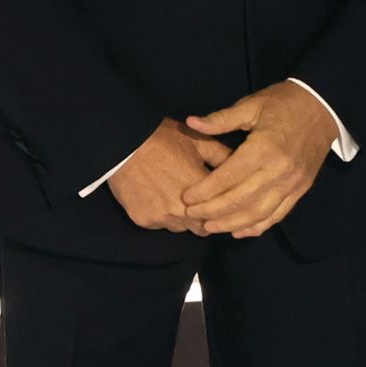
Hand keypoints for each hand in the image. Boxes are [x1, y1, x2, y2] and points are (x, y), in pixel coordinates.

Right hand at [106, 118, 234, 232]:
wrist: (123, 143)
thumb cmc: (164, 138)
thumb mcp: (198, 140)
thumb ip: (222, 156)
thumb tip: (242, 167)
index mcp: (200, 189)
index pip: (221, 213)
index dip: (223, 209)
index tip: (222, 203)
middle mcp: (182, 210)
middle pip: (202, 227)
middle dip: (205, 218)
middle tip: (202, 204)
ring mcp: (161, 218)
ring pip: (180, 228)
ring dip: (184, 218)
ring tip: (180, 200)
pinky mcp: (143, 221)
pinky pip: (160, 225)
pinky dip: (163, 216)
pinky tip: (160, 199)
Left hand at [180, 80, 341, 238]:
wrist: (323, 106)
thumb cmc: (284, 103)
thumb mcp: (252, 105)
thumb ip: (221, 119)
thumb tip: (190, 123)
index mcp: (263, 147)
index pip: (228, 176)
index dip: (205, 190)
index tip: (187, 198)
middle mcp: (278, 170)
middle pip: (240, 199)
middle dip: (212, 210)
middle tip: (192, 215)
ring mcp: (292, 183)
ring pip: (258, 212)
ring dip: (232, 224)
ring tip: (210, 227)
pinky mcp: (301, 190)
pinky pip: (277, 214)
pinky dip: (257, 226)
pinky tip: (239, 231)